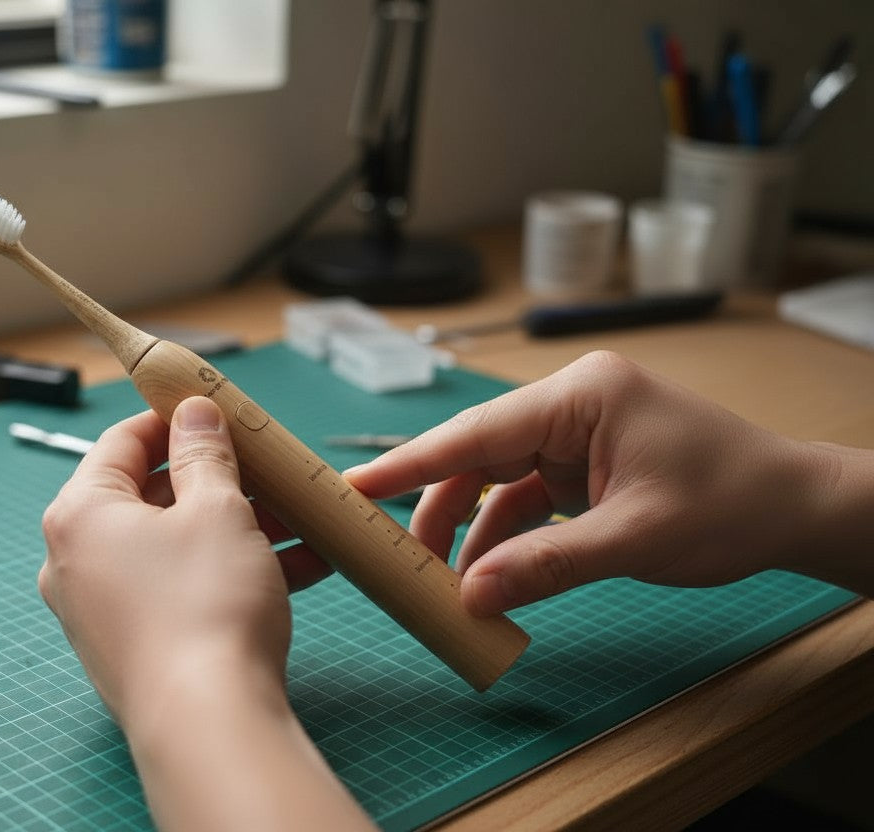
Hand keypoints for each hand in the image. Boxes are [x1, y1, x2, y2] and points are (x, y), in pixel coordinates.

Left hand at [39, 397, 373, 831]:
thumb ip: (204, 455)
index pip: (121, 441)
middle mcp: (76, 561)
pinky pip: (181, 590)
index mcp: (80, 513)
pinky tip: (300, 566)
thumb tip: (193, 414)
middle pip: (148, 496)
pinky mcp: (134, 648)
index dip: (172, 419)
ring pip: (173, 547)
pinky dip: (228, 572)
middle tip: (267, 469)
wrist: (208, 724)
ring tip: (298, 519)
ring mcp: (102, 611)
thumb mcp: (217, 510)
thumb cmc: (205, 605)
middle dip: (217, 480)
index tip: (216, 410)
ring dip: (235, 527)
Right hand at [345, 351, 860, 615]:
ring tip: (442, 580)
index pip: (476, 431)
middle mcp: (571, 405)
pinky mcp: (585, 462)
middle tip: (398, 558)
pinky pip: (527, 496)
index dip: (409, 462)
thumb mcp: (635, 538)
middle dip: (438, 507)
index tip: (352, 486)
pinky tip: (489, 573)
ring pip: (497, 478)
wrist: (796, 509)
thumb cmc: (731, 504)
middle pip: (478, 454)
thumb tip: (472, 595)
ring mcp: (577, 433)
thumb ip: (547, 563)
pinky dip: (506, 534)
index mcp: (580, 396)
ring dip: (471, 528)